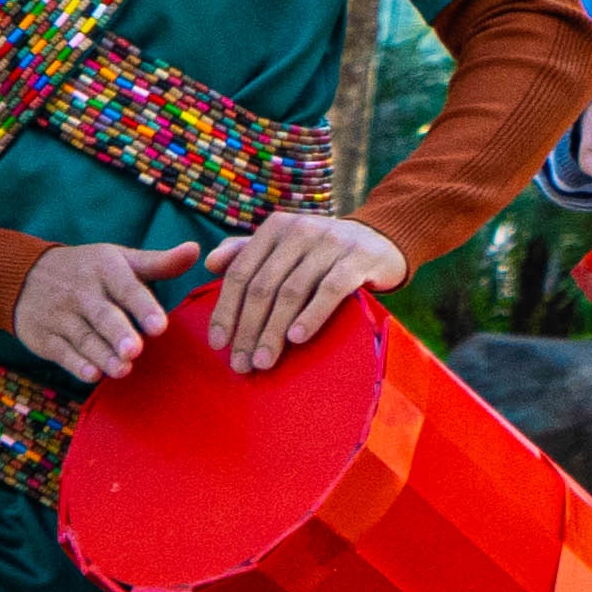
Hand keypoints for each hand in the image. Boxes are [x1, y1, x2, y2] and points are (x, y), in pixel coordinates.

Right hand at [13, 238, 203, 385]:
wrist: (24, 274)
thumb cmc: (88, 270)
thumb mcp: (120, 260)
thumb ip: (159, 262)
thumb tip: (195, 250)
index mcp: (105, 270)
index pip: (127, 288)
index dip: (143, 307)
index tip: (160, 326)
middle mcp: (81, 292)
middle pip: (103, 315)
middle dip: (118, 333)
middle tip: (135, 350)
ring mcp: (61, 315)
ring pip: (84, 337)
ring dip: (102, 354)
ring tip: (123, 369)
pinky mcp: (45, 337)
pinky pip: (62, 352)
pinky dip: (76, 364)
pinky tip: (93, 375)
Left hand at [200, 211, 405, 374]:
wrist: (381, 241)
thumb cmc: (323, 252)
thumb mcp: (286, 246)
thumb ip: (248, 252)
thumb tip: (210, 263)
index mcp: (275, 227)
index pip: (241, 272)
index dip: (226, 310)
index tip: (218, 344)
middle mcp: (300, 230)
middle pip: (264, 286)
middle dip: (249, 330)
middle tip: (241, 364)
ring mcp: (331, 242)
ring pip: (292, 292)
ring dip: (274, 331)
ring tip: (265, 362)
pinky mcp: (358, 258)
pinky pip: (331, 290)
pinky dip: (311, 316)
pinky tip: (297, 339)